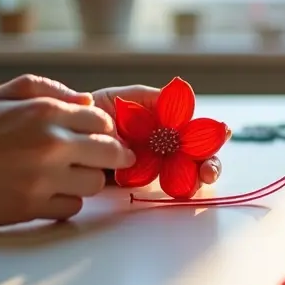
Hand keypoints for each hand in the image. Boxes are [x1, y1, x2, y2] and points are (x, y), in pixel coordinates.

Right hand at [0, 75, 135, 229]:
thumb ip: (47, 90)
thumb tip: (86, 104)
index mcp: (44, 111)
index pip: (103, 123)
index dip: (105, 133)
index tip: (100, 141)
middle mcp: (50, 142)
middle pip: (110, 154)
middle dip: (109, 159)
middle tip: (101, 163)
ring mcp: (43, 177)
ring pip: (94, 184)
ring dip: (85, 182)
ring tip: (64, 179)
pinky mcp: (32, 207)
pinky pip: (72, 209)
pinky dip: (64, 204)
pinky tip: (46, 196)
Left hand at [91, 85, 224, 184]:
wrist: (61, 138)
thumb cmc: (90, 112)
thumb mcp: (118, 98)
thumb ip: (146, 97)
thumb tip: (176, 95)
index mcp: (163, 122)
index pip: (195, 126)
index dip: (212, 131)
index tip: (223, 133)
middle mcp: (164, 144)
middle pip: (197, 154)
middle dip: (209, 160)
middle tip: (209, 169)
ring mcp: (154, 165)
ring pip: (186, 173)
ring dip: (198, 177)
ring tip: (202, 179)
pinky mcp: (140, 184)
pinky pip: (164, 188)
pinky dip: (179, 189)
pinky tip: (184, 190)